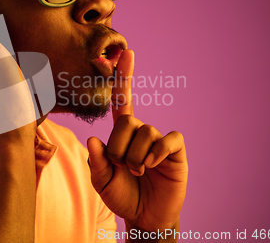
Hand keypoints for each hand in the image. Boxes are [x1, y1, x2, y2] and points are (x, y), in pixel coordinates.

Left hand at [87, 50, 187, 232]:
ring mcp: (158, 140)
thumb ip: (96, 162)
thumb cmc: (123, 195)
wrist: (145, 216)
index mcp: (122, 134)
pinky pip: (167, 139)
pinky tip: (154, 165)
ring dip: (136, 157)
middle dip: (119, 148)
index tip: (127, 52)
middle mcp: (141, 131)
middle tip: (123, 167)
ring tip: (138, 171)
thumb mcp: (102, 182)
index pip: (122, 101)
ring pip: (144, 132)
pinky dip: (157, 153)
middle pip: (127, 121)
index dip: (124, 77)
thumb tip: (93, 139)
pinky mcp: (175, 150)